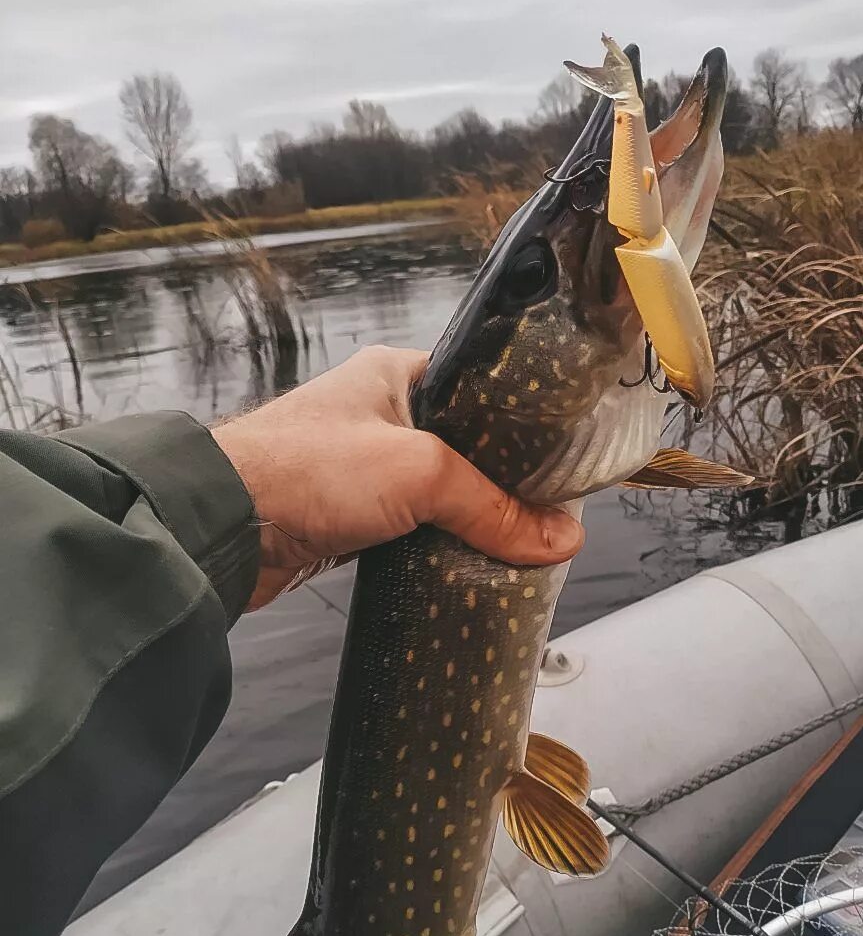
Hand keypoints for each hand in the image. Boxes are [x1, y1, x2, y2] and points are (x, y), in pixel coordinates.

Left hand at [211, 346, 584, 610]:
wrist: (222, 526)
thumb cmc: (310, 470)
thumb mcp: (420, 474)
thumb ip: (493, 507)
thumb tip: (562, 540)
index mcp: (398, 374)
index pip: (482, 392)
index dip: (526, 429)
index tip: (567, 464)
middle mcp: (382, 413)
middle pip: (467, 449)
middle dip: (503, 485)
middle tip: (550, 515)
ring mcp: (363, 466)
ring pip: (439, 493)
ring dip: (469, 519)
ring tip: (521, 543)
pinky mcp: (350, 515)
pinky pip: (412, 527)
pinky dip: (438, 543)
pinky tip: (470, 561)